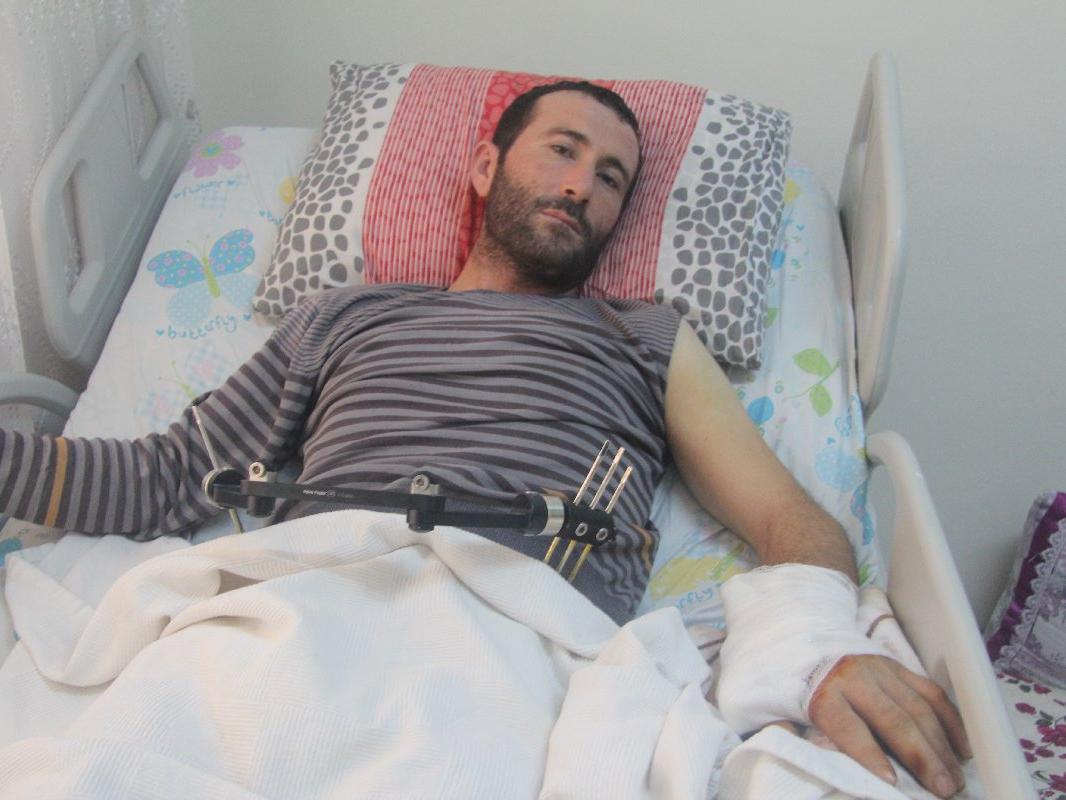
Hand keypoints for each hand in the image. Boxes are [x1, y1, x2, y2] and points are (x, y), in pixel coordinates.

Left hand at [808, 654, 972, 797]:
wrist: (808, 643)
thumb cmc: (799, 688)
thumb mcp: (787, 708)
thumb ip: (803, 734)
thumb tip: (824, 759)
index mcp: (824, 692)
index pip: (847, 725)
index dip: (869, 754)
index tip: (891, 781)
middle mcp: (856, 678)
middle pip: (892, 718)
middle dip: (921, 756)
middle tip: (944, 788)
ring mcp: (881, 670)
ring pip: (918, 707)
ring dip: (941, 745)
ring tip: (954, 777)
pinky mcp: (899, 666)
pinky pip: (930, 693)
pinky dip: (950, 721)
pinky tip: (961, 749)